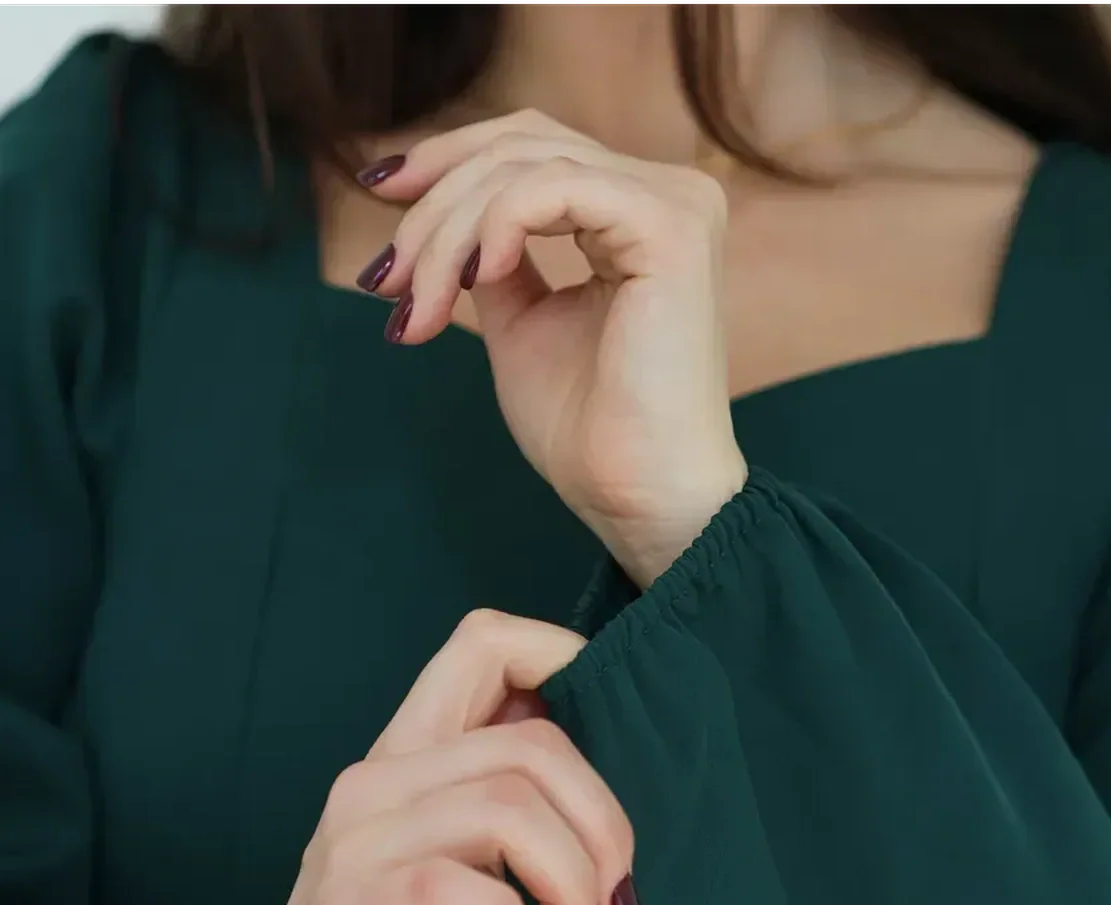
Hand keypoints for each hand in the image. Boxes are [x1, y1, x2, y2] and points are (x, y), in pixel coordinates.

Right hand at [157, 610, 635, 904]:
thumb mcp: (469, 866)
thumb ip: (513, 806)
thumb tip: (610, 760)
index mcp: (411, 756)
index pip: (485, 642)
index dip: (567, 659)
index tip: (619, 747)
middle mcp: (379, 781)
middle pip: (533, 742)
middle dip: (604, 823)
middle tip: (610, 900)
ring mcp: (358, 843)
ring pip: (508, 805)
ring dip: (570, 879)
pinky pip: (457, 885)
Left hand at [359, 111, 748, 585]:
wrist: (635, 498)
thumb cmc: (587, 432)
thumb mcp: (520, 323)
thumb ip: (494, 259)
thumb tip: (436, 218)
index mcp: (637, 215)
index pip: (533, 148)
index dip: (449, 160)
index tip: (380, 198)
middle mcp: (666, 195)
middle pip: (521, 146)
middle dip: (435, 203)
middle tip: (387, 278)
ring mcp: (674, 206)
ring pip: (525, 168)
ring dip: (450, 233)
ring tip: (421, 303)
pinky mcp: (670, 230)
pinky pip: (553, 190)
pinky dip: (495, 224)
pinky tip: (472, 278)